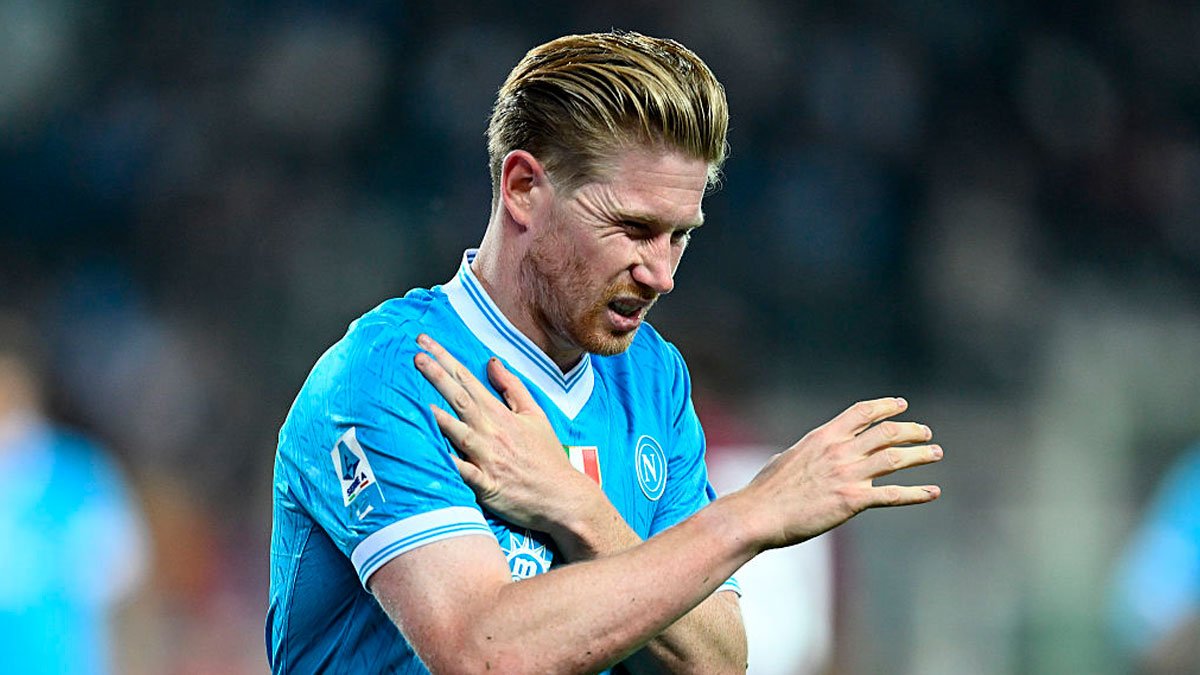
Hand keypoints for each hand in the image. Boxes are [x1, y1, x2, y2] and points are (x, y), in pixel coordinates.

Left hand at [413, 334, 601, 531]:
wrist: (562, 497)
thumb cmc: (546, 456)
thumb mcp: (534, 415)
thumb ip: (512, 387)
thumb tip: (491, 361)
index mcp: (501, 415)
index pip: (468, 380)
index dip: (446, 359)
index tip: (425, 342)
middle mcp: (492, 433)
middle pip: (461, 400)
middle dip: (438, 377)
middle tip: (416, 356)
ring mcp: (489, 460)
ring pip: (462, 434)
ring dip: (442, 418)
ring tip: (421, 401)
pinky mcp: (488, 486)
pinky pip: (466, 474)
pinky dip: (453, 465)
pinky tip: (436, 455)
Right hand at [737, 397, 941, 550]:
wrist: (760, 513)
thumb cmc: (766, 490)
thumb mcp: (784, 459)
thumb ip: (802, 454)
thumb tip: (800, 455)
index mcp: (823, 437)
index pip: (861, 412)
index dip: (885, 406)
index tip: (901, 405)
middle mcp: (839, 451)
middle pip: (885, 432)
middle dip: (910, 430)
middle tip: (925, 432)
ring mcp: (848, 474)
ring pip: (894, 458)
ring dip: (919, 454)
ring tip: (935, 452)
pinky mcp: (852, 500)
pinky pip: (893, 494)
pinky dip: (917, 493)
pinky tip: (933, 492)